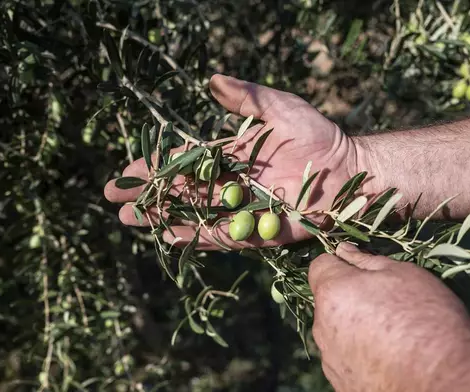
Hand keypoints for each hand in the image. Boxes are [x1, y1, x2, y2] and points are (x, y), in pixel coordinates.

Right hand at [104, 75, 370, 248]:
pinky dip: (196, 237)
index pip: (185, 161)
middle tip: (116, 200)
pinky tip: (169, 237)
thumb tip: (211, 80)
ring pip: (195, 214)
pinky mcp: (260, 231)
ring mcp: (243, 209)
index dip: (156, 166)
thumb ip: (247, 97)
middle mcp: (232, 183)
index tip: (128, 170)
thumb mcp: (281, 108)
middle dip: (149, 195)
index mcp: (233, 156)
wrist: (354, 171)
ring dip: (163, 218)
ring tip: (131, 220)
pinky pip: (223, 236)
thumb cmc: (321, 136)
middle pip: (182, 191)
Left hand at [309, 243, 469, 391]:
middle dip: (349, 297)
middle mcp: (322, 325)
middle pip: (328, 300)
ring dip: (353, 327)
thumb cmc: (426, 318)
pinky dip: (360, 354)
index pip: (320, 265)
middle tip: (386, 304)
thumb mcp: (404, 274)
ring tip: (392, 335)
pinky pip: (345, 358)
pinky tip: (389, 358)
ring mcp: (329, 357)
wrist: (443, 380)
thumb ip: (366, 260)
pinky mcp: (340, 382)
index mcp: (333, 292)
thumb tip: (343, 250)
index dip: (341, 264)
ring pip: (335, 331)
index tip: (363, 272)